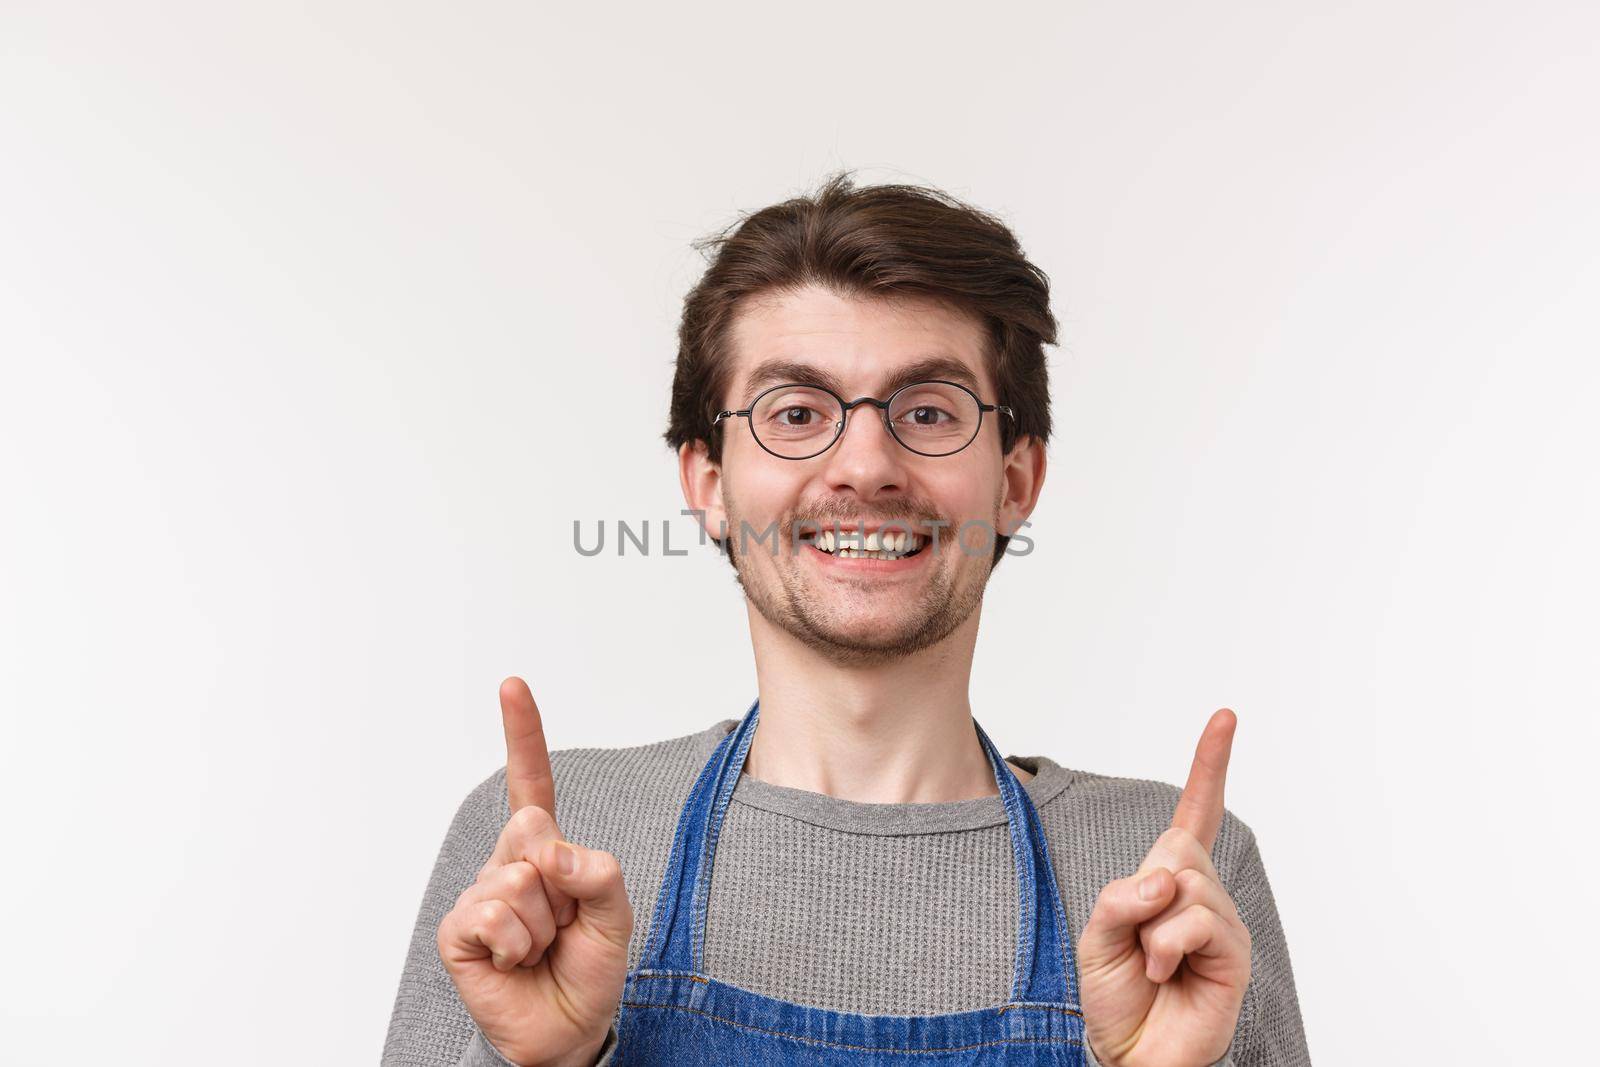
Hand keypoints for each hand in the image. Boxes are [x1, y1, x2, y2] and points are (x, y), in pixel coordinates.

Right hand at [437, 678, 633, 1066]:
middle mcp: (507, 863)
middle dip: (561, 883)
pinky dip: (517, 944)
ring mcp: (479, 895)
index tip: (511, 685)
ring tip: (542, 949)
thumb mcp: (616, 914)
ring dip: (544, 924)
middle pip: (532, 832)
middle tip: (563, 923)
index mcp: (545, 849)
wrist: (569, 1029)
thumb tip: (551, 850)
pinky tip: (515, 962)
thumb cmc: (588, 967)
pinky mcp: (458, 931)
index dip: (522, 734)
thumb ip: (597, 871)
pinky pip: (493, 915)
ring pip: (518, 881)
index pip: (532, 783)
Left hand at [1079, 709, 1251, 1066]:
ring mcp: (1223, 923)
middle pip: (1179, 846)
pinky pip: (1198, 920)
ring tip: (1152, 963)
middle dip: (1146, 885)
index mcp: (1170, 880)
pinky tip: (1165, 972)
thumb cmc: (1114, 995)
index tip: (1225, 717)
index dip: (1210, 765)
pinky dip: (1167, 945)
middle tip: (1140, 934)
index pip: (1195, 813)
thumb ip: (1122, 895)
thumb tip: (1167, 878)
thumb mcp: (1097, 933)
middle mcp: (1204, 895)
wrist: (1129, 1052)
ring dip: (1152, 926)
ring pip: (1187, 884)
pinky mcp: (1235, 955)